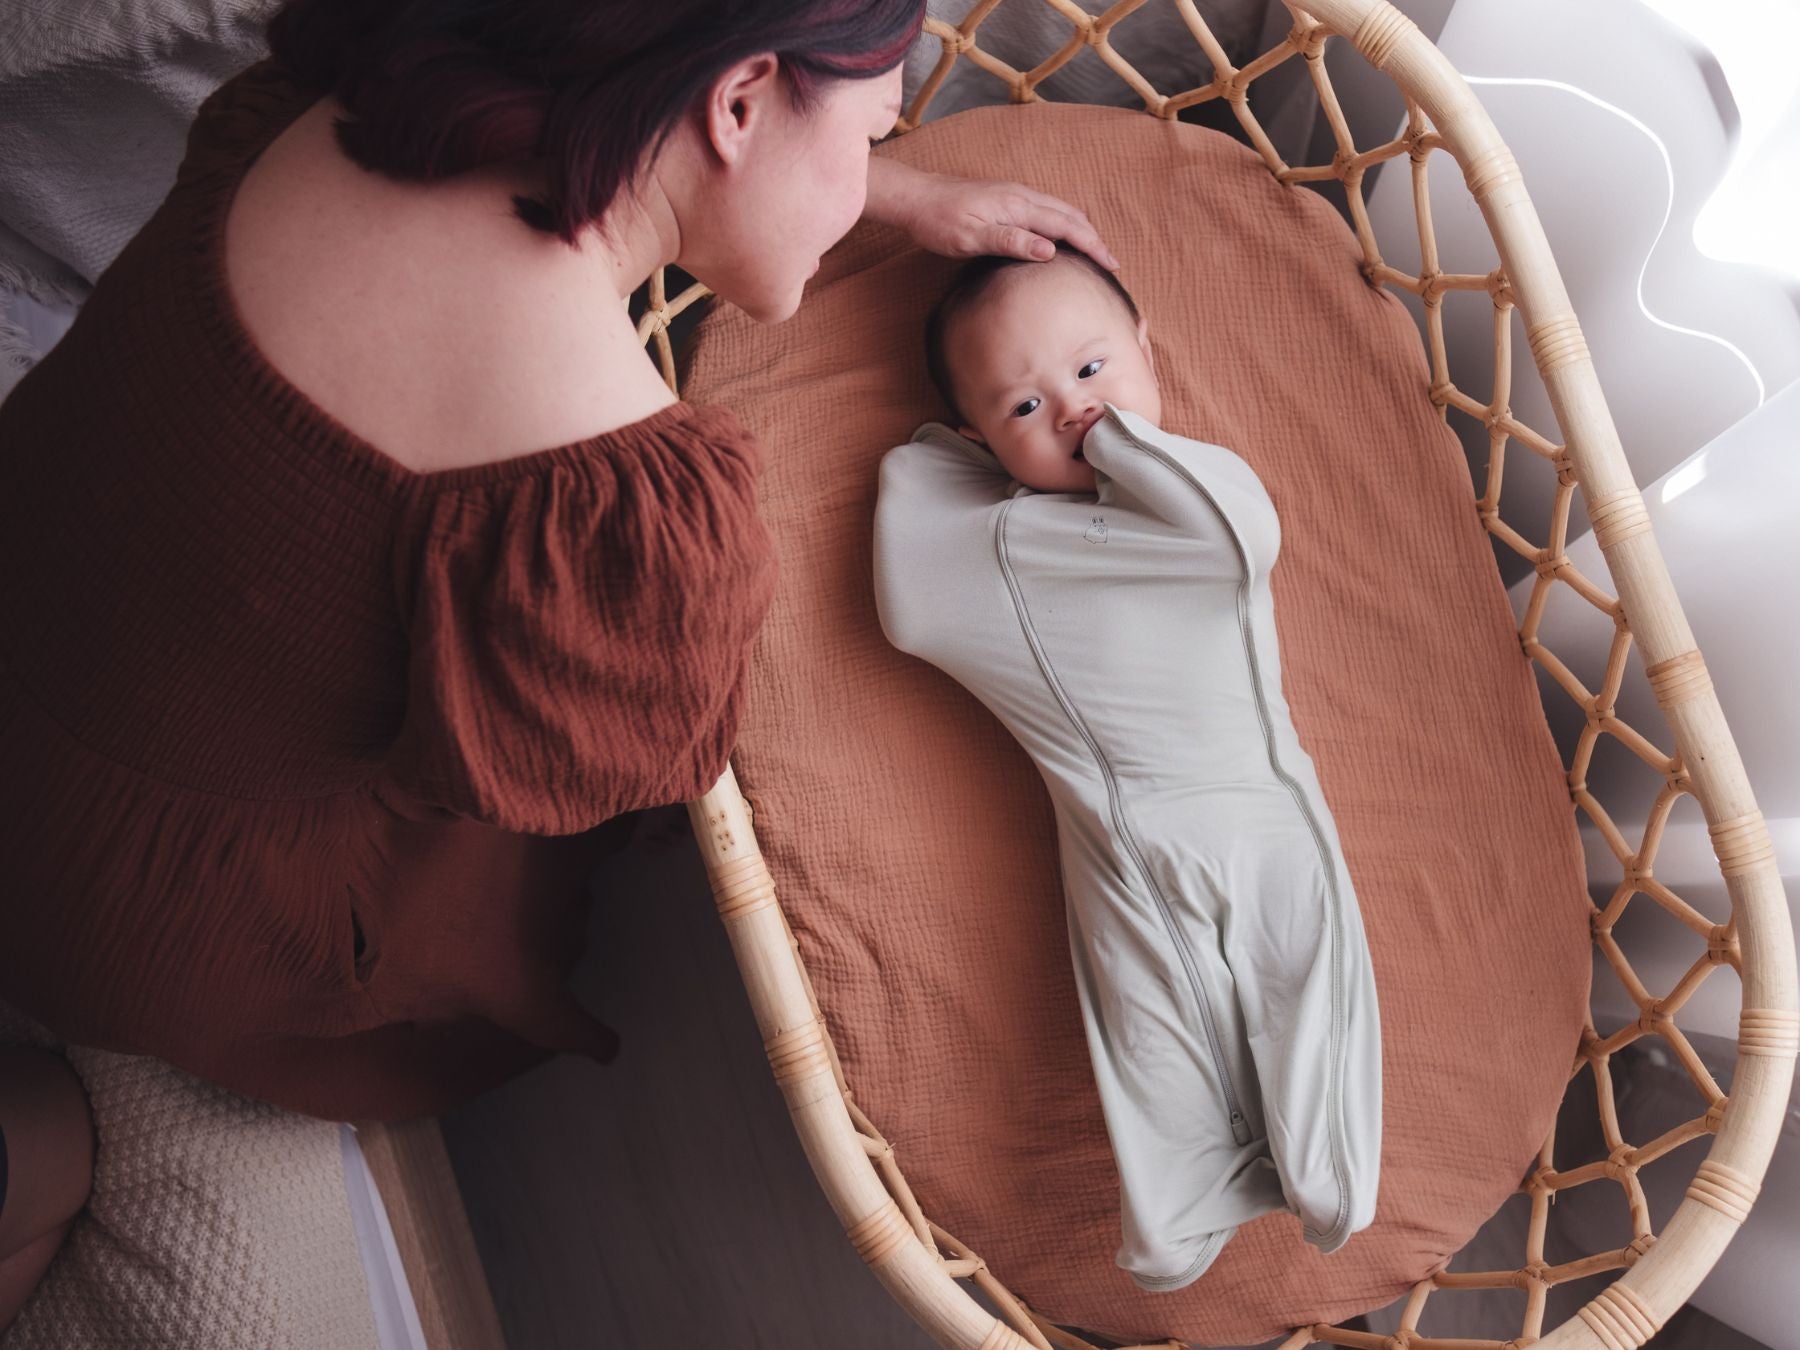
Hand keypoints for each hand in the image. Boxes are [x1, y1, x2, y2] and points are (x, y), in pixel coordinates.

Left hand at [866, 157, 1120, 270]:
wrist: (916, 197)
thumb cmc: (939, 221)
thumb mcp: (972, 238)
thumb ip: (1011, 242)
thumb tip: (1050, 250)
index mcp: (1019, 206)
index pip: (1067, 226)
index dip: (1091, 246)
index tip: (1110, 265)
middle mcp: (1022, 196)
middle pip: (1070, 215)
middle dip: (1094, 239)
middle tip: (1111, 264)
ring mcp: (1015, 195)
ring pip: (1060, 211)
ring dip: (1081, 230)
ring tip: (1094, 252)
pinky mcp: (1007, 200)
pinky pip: (1046, 211)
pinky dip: (1064, 225)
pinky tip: (1061, 238)